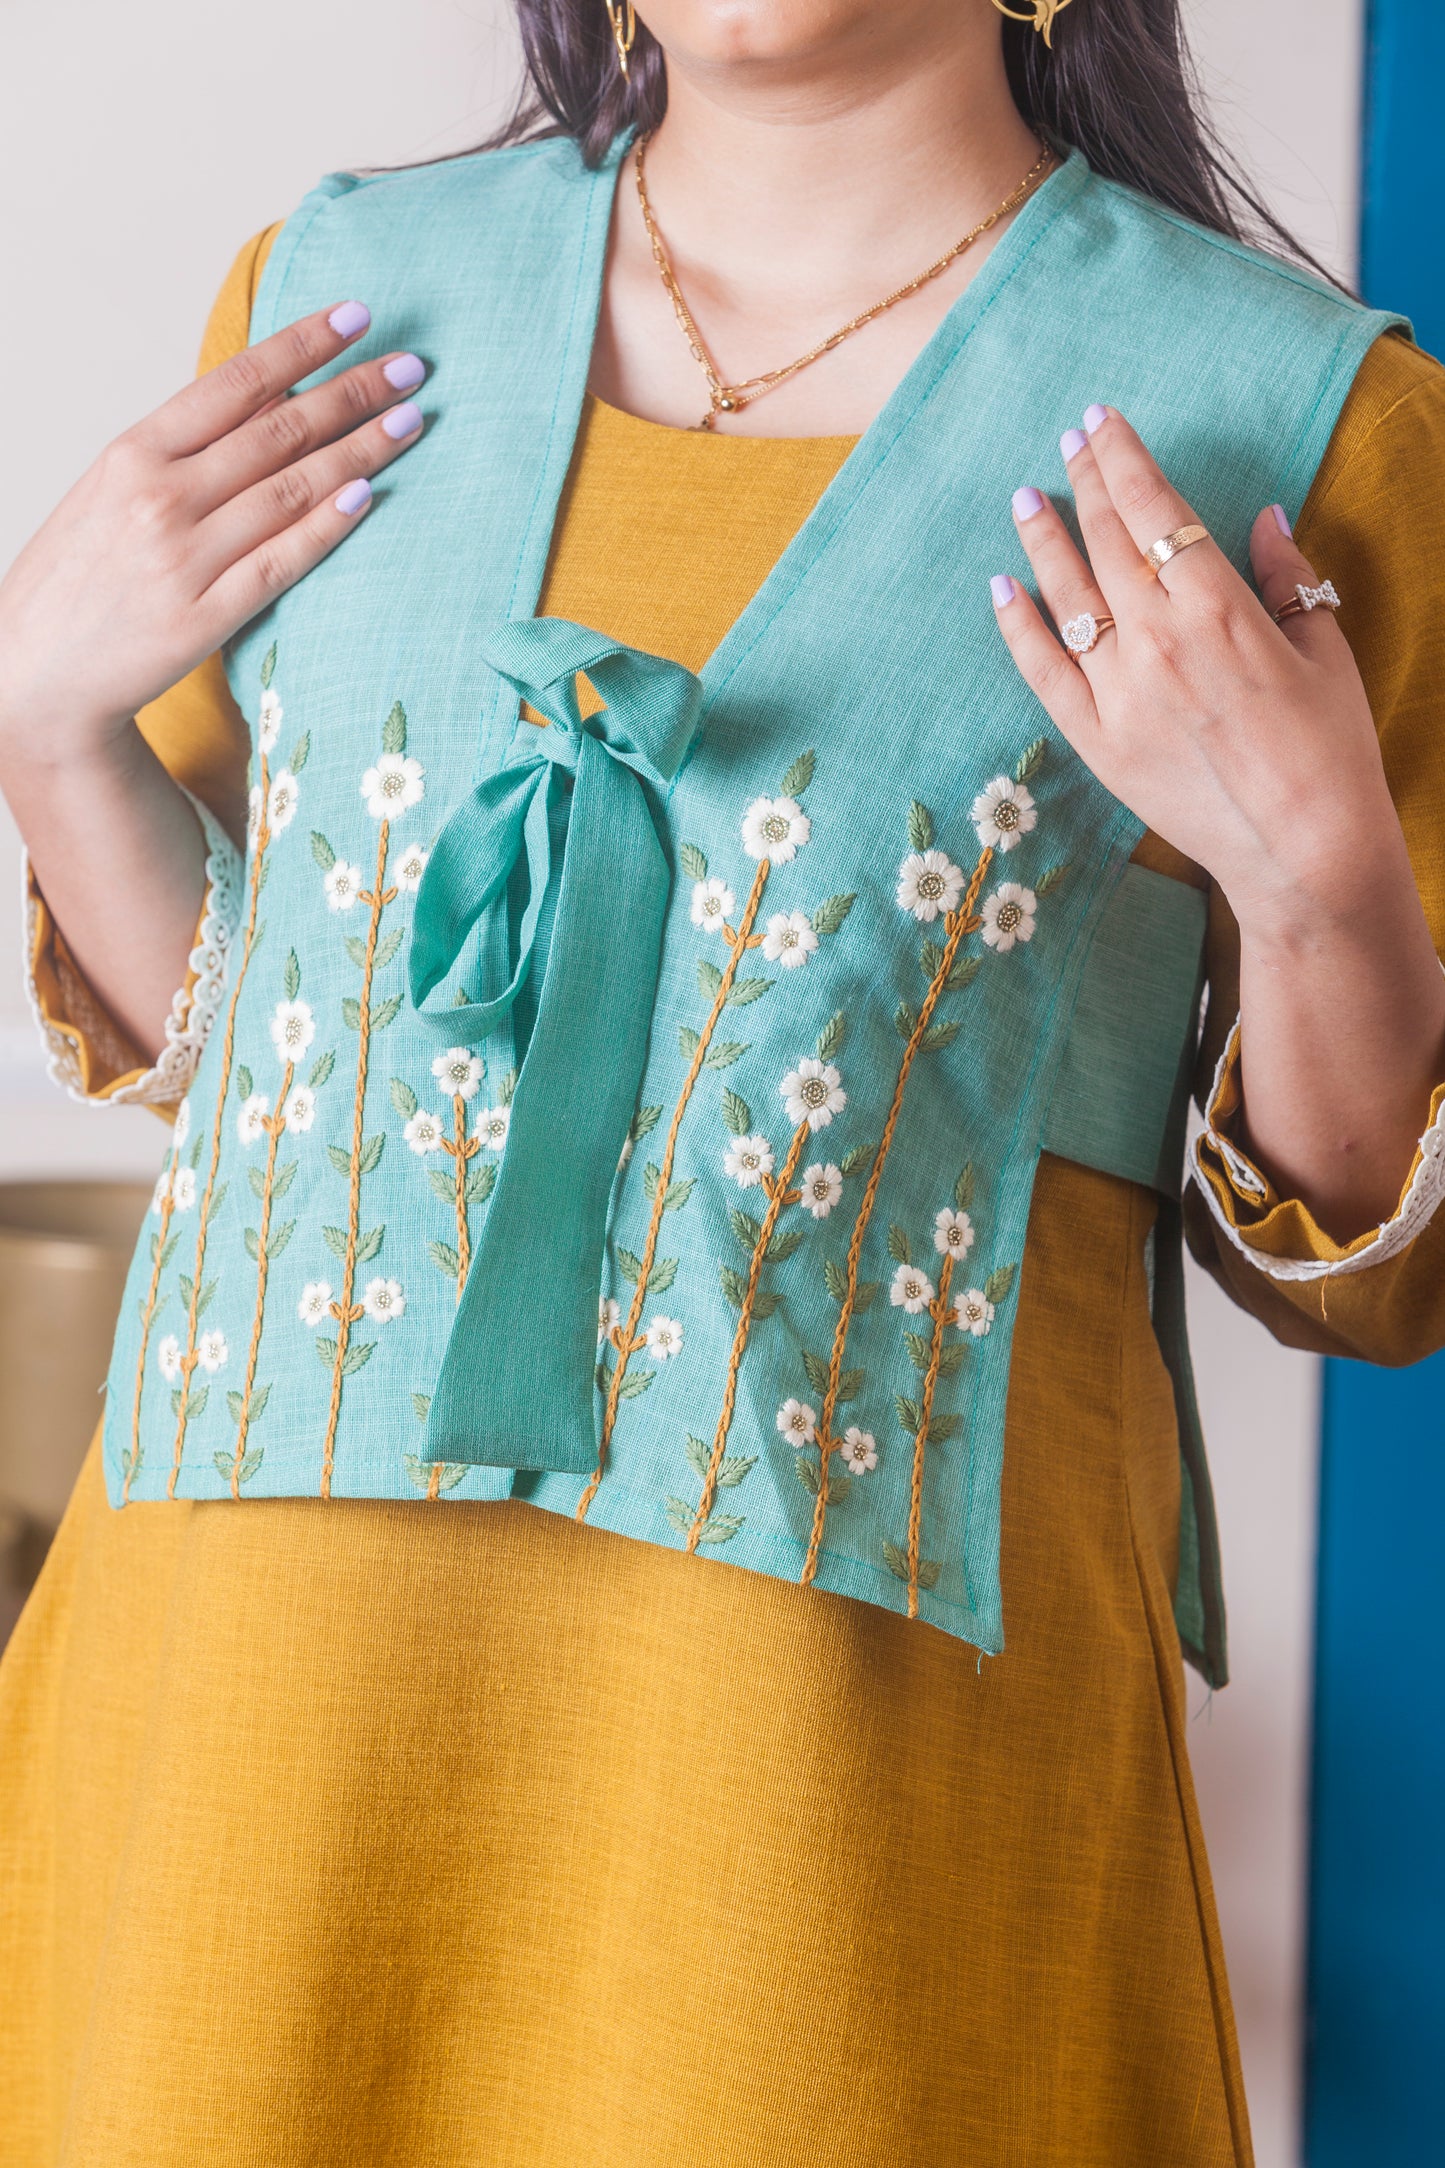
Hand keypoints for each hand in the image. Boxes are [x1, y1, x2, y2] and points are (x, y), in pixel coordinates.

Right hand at [0, 302, 426, 760]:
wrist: (35, 669)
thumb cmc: (80, 574)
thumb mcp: (112, 488)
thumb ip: (183, 450)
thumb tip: (268, 402)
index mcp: (135, 452)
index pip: (235, 382)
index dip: (302, 344)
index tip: (357, 317)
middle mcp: (160, 496)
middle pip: (277, 430)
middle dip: (352, 393)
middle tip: (411, 368)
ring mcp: (185, 557)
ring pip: (291, 489)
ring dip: (360, 450)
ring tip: (410, 422)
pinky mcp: (204, 616)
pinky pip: (281, 561)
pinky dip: (327, 526)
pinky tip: (368, 495)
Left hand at [990, 406, 1395, 939]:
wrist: (1302, 851)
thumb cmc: (1328, 749)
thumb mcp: (1324, 649)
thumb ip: (1287, 578)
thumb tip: (1263, 521)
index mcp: (1218, 607)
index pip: (1152, 510)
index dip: (1122, 459)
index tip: (1101, 423)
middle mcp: (1158, 641)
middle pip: (1104, 542)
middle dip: (1084, 483)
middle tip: (1067, 444)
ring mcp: (1119, 693)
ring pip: (1066, 597)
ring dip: (1043, 541)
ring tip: (1026, 498)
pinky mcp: (1097, 741)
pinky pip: (1043, 671)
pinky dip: (1017, 626)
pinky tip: (1002, 588)